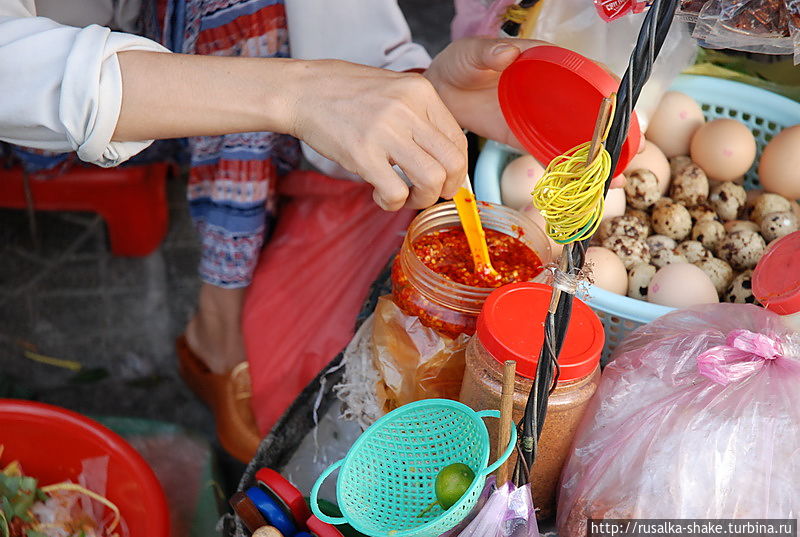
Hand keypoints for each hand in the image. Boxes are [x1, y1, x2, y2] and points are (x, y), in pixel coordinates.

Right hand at [288, 60, 467, 210]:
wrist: (302, 91)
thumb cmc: (345, 93)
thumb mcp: (393, 90)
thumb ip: (420, 116)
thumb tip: (444, 156)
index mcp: (420, 91)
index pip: (458, 140)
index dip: (457, 169)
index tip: (444, 179)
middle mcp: (408, 109)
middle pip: (452, 163)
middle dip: (446, 188)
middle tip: (429, 193)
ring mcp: (385, 131)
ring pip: (430, 180)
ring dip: (422, 199)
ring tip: (405, 196)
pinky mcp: (362, 153)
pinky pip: (395, 192)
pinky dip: (392, 203)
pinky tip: (379, 195)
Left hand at [425, 38, 627, 187]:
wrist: (440, 90)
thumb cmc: (460, 63)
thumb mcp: (472, 53)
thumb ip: (488, 53)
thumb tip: (508, 53)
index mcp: (545, 63)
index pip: (585, 73)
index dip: (607, 87)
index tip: (624, 103)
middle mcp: (550, 92)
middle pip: (589, 111)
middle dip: (614, 131)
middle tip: (633, 150)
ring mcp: (539, 118)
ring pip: (575, 137)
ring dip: (597, 157)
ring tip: (618, 178)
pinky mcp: (525, 138)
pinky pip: (549, 155)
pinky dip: (566, 170)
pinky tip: (584, 187)